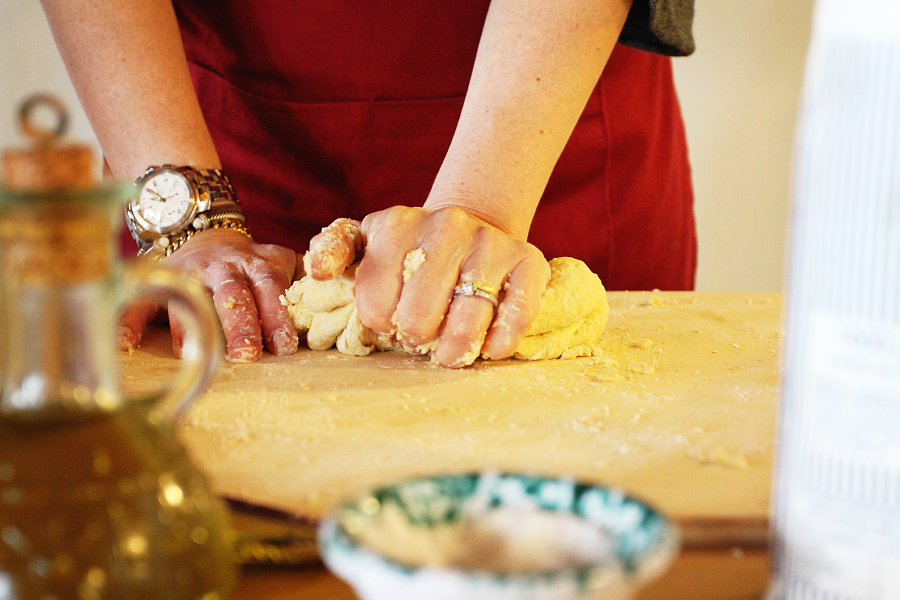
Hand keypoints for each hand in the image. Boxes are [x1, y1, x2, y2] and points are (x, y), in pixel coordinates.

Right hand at [120, 228, 300, 361]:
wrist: (205, 233)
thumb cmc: (250, 264)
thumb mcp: (278, 262)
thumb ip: (300, 281)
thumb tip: (333, 303)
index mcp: (256, 263)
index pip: (270, 286)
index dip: (277, 315)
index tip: (285, 346)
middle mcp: (223, 266)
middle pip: (233, 294)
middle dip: (241, 325)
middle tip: (247, 356)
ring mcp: (188, 272)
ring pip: (189, 298)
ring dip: (194, 327)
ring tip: (199, 357)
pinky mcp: (158, 279)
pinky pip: (142, 298)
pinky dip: (131, 319)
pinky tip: (126, 344)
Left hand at [306, 207, 549, 367]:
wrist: (473, 225)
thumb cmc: (411, 250)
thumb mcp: (367, 241)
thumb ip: (334, 251)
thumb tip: (315, 272)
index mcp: (396, 224)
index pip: (374, 302)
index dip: (380, 324)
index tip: (389, 322)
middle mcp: (446, 225)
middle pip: (419, 315)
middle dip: (415, 337)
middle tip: (419, 336)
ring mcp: (490, 243)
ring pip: (467, 319)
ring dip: (455, 349)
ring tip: (449, 353)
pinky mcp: (529, 261)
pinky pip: (515, 315)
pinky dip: (499, 342)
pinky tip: (488, 347)